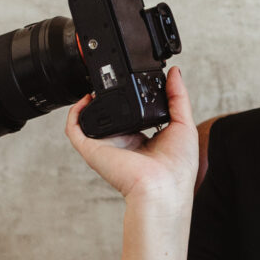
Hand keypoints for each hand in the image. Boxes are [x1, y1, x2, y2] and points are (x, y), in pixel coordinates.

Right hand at [65, 66, 197, 217]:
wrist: (163, 187)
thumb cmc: (177, 168)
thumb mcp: (184, 124)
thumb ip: (178, 97)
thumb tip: (174, 72)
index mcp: (143, 141)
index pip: (132, 117)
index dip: (131, 100)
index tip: (134, 83)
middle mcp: (123, 144)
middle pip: (111, 117)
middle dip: (108, 99)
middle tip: (111, 81)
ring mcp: (107, 146)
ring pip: (91, 121)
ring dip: (90, 102)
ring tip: (97, 86)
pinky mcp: (93, 150)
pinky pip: (75, 129)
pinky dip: (74, 113)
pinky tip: (84, 99)